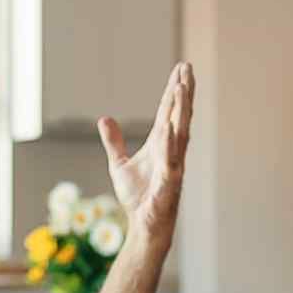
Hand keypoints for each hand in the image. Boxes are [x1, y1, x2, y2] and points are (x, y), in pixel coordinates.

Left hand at [97, 61, 194, 250]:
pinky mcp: (169, 182)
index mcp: (161, 143)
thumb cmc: (138, 197)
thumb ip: (114, 141)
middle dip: (184, 92)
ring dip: (181, 110)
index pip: (167, 111)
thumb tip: (104, 119)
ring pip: (180, 132)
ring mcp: (173, 164)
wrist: (144, 225)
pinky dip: (169, 143)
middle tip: (188, 67)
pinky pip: (170, 160)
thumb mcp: (119, 164)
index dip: (173, 90)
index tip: (180, 68)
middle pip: (179, 115)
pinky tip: (169, 127)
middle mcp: (171, 150)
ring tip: (182, 87)